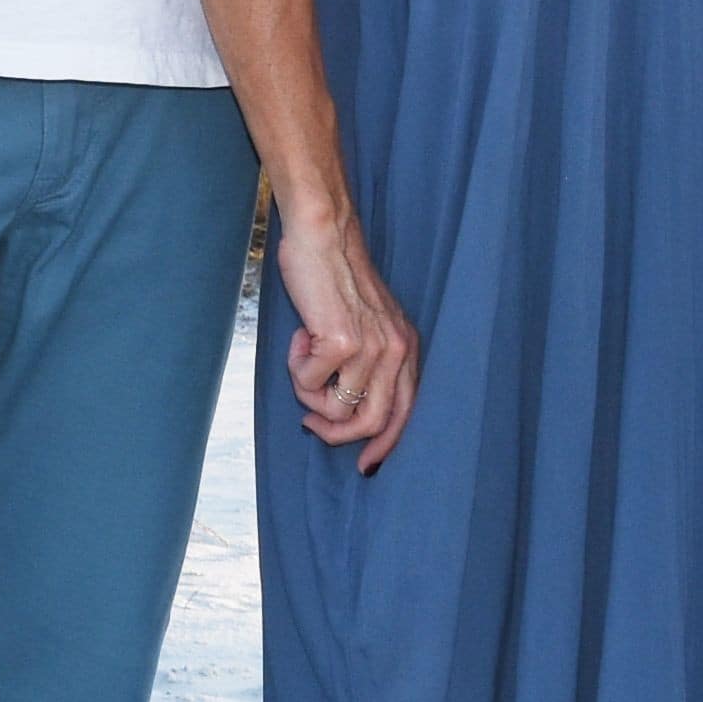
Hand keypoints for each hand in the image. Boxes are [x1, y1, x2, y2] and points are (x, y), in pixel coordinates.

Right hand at [273, 205, 420, 470]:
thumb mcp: (368, 322)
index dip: (386, 444)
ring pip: (334, 407)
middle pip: (372, 423)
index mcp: (406, 348)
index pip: (405, 412)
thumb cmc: (335, 277)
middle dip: (337, 434)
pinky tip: (299, 337)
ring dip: (308, 391)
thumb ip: (368, 360)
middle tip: (311, 423)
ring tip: (302, 356)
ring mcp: (371, 348)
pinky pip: (310, 384)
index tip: (365, 465)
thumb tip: (343, 409)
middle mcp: (396, 351)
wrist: (322, 236)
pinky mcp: (341, 343)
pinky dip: (297, 368)